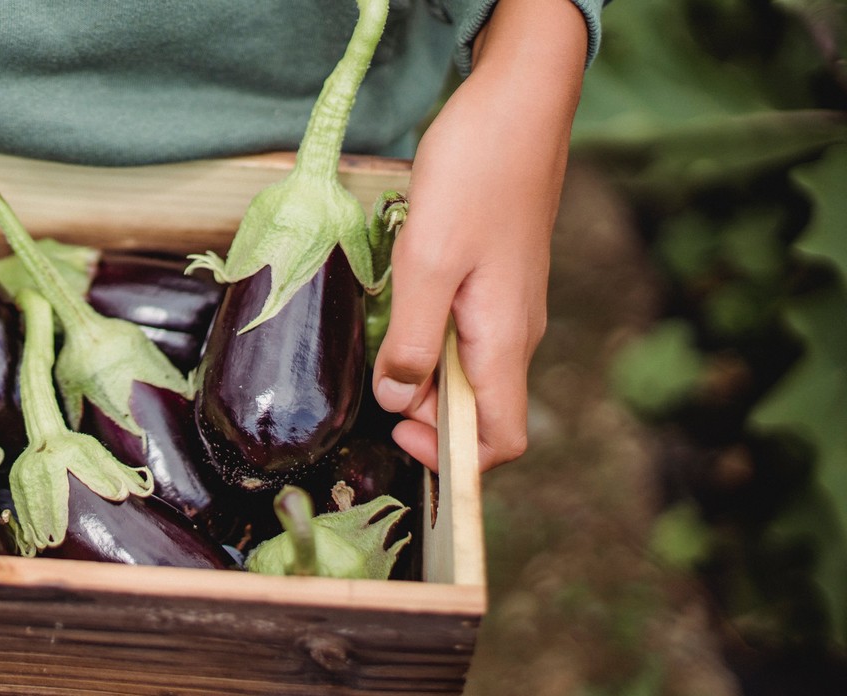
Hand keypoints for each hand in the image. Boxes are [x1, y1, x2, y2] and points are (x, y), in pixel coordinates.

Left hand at [372, 0, 587, 470]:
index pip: (502, 440)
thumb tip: (398, 400)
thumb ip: (411, 338)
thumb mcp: (427, 260)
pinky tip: (398, 310)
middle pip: (479, 410)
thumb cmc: (477, 174)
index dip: (453, 457)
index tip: (398, 433)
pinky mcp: (494, 279)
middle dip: (427, 416)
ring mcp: (507, 305)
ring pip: (467, 370)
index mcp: (504, 340)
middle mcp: (514, 332)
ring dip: (424, 375)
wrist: (518, 104)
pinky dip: (429, 339)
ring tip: (380, 347)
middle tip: (374, 389)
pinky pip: (464, 333)